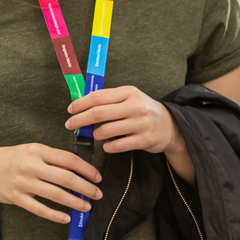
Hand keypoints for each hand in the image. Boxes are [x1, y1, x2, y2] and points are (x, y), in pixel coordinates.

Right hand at [0, 143, 103, 224]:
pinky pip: (40, 209)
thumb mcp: (30, 151)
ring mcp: (23, 182)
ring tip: (85, 206)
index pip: (69, 159)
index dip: (86, 169)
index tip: (97, 177)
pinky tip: (65, 218)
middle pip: (66, 178)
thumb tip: (76, 171)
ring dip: (74, 202)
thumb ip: (51, 159)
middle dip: (86, 188)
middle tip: (97, 194)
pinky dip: (55, 215)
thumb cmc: (9, 159)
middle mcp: (31, 165)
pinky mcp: (16, 198)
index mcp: (38, 150)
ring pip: (56, 195)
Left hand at [64, 86, 179, 154]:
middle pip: (98, 113)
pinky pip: (117, 145)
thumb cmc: (143, 110)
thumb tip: (81, 103)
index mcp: (128, 92)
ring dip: (95, 134)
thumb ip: (109, 99)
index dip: (80, 104)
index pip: (98, 97)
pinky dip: (107, 146)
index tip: (70, 110)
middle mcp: (135, 106)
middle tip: (70, 125)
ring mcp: (140, 123)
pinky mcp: (144, 140)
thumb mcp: (130, 97)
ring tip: (95, 135)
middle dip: (80, 120)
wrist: (170, 125)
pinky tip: (107, 145)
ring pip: (106, 130)